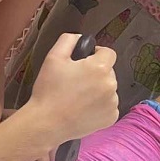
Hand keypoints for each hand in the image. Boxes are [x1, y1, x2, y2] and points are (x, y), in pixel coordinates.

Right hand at [27, 32, 117, 146]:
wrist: (47, 122)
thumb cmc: (49, 89)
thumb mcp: (53, 58)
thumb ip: (68, 40)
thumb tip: (80, 37)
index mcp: (100, 68)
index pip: (108, 53)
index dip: (95, 54)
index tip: (82, 62)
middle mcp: (111, 85)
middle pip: (108, 72)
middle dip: (95, 73)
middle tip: (75, 82)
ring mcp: (112, 103)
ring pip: (108, 89)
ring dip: (98, 90)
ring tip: (77, 97)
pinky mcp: (111, 118)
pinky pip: (108, 106)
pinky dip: (99, 106)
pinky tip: (82, 109)